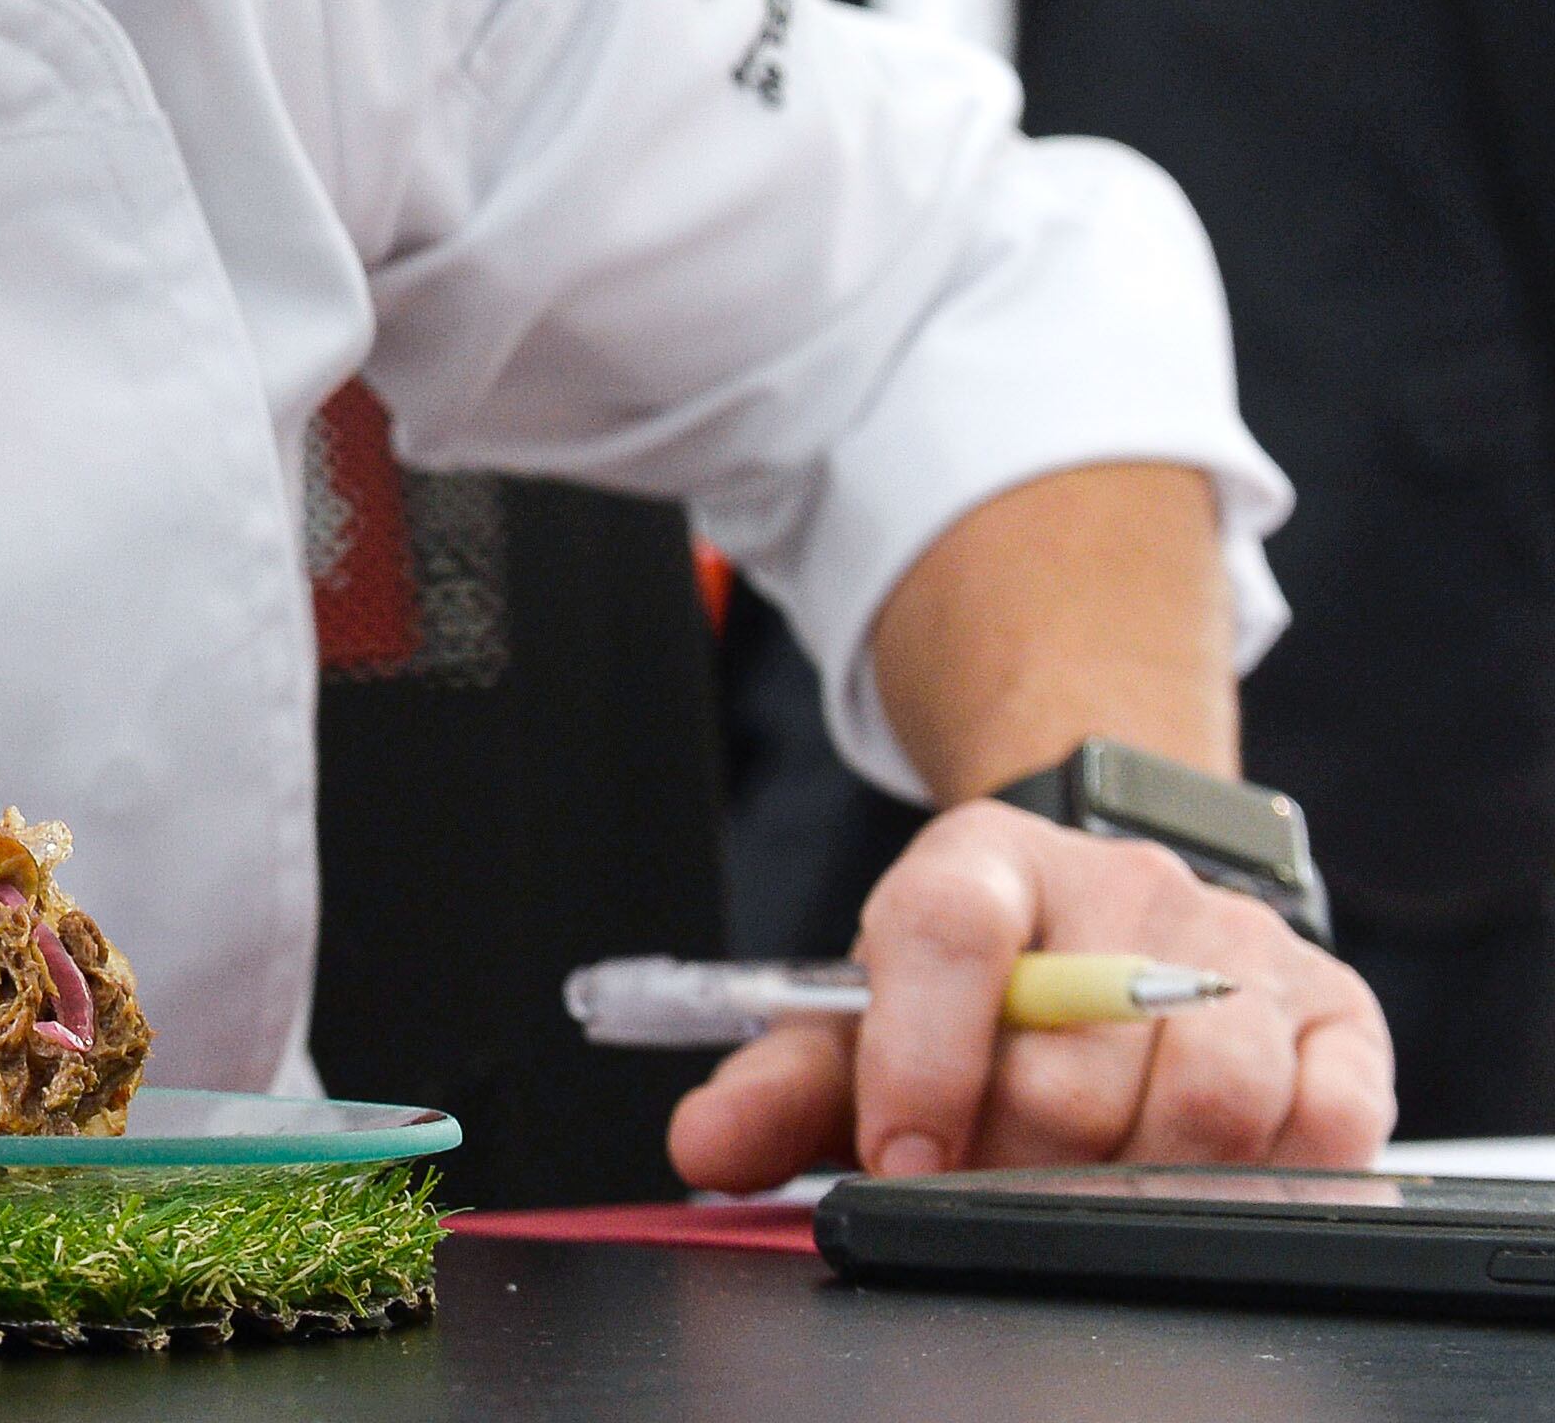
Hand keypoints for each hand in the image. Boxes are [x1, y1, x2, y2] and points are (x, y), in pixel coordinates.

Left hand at [670, 800, 1393, 1190]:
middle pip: (1070, 1065)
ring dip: (1139, 1181)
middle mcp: (1119, 884)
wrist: (1107, 910)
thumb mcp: (865, 1018)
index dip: (919, 1061)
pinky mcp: (1339, 1006)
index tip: (901, 1159)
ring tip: (1092, 1182)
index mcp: (980, 862)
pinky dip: (1268, 1175)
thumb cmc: (979, 989)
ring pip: (1204, 1100)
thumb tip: (704, 1146)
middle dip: (1017, 1159)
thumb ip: (780, 1087)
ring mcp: (1237, 939)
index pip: (944, 936)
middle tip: (994, 1179)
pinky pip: (1326, 1120)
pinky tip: (1206, 1171)